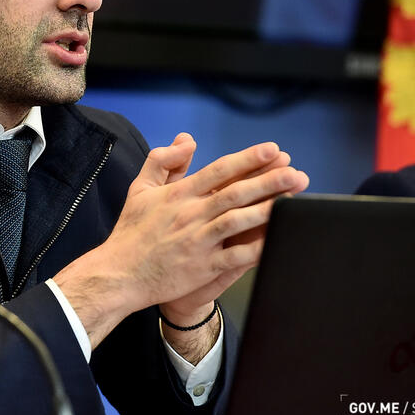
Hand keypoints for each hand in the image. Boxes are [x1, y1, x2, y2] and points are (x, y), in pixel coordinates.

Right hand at [54, 134, 308, 348]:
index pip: (219, 170)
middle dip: (269, 181)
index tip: (272, 150)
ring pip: (238, 220)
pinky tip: (278, 240)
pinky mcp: (202, 267)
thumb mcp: (140, 188)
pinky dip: (258, 248)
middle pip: (236, 192)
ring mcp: (198, 241)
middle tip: (296, 173)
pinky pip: (236, 256)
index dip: (248, 159)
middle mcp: (190, 214)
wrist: (118, 274)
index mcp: (178, 194)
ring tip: (294, 200)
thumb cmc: (131, 232)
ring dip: (268, 209)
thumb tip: (187, 140)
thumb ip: (163, 160)